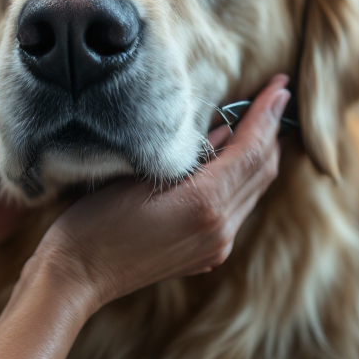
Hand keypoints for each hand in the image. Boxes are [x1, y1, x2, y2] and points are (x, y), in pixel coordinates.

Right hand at [33, 74, 289, 316]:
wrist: (78, 274)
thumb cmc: (95, 220)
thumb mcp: (136, 175)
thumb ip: (188, 155)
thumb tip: (224, 131)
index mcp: (204, 204)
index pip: (251, 149)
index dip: (267, 113)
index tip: (280, 84)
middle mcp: (220, 228)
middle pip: (262, 170)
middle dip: (271, 129)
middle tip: (277, 95)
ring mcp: (216, 245)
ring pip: (255, 190)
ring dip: (261, 153)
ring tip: (262, 120)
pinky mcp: (208, 253)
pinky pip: (239, 208)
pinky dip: (244, 177)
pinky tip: (233, 159)